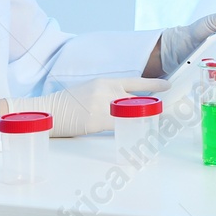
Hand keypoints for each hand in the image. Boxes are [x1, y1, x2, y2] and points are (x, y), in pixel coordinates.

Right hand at [8, 77, 169, 137]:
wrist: (47, 110)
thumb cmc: (68, 102)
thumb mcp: (91, 89)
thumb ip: (109, 93)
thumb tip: (127, 103)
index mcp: (106, 81)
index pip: (136, 81)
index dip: (154, 85)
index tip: (168, 86)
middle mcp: (106, 90)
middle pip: (137, 99)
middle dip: (152, 106)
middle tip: (165, 112)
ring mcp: (102, 105)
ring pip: (130, 113)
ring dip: (143, 119)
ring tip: (154, 124)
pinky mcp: (96, 121)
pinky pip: (118, 126)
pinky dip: (128, 130)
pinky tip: (136, 134)